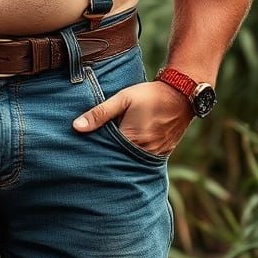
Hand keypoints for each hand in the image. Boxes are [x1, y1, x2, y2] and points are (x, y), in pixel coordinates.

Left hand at [73, 80, 193, 154]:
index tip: (85, 153)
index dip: (96, 152)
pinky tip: (127, 154)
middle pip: (120, 161)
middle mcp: (144, 151)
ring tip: (109, 158)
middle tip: (93, 159)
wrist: (181, 94)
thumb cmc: (149, 95)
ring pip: (133, 162)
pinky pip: (145, 160)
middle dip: (108, 159)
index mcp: (131, 138)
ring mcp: (155, 153)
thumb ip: (100, 113)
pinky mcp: (163, 152)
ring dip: (122, 159)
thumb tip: (76, 126)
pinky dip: (135, 158)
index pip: (107, 153)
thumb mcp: (122, 99)